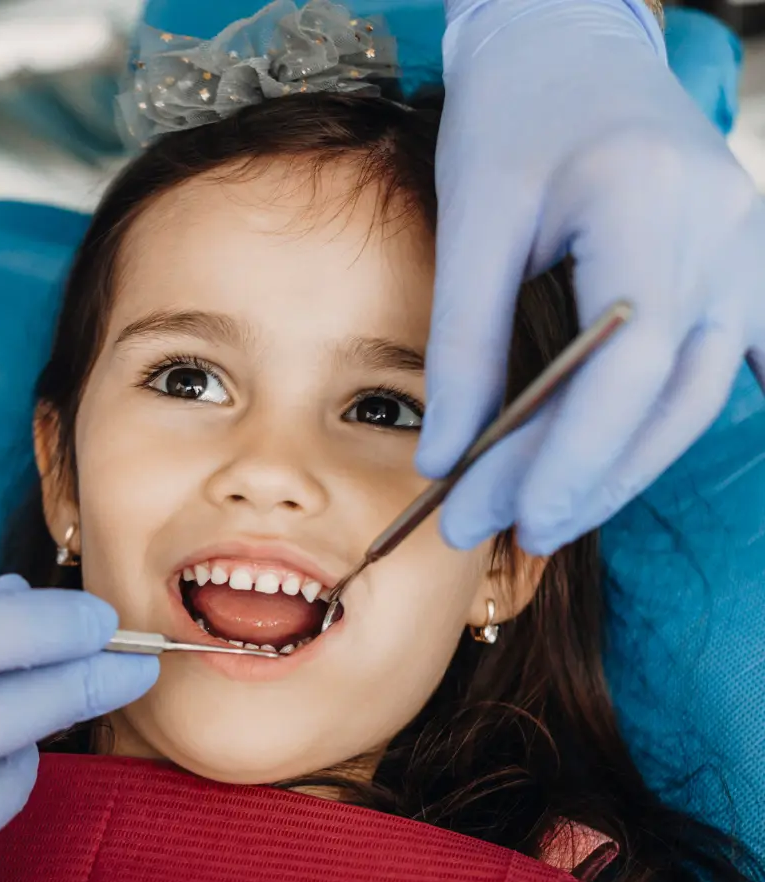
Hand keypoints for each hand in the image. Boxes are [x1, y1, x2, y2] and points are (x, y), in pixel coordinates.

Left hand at [417, 0, 764, 552]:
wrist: (568, 44)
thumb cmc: (509, 118)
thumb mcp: (470, 220)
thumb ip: (462, 342)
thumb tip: (445, 460)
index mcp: (650, 208)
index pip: (622, 369)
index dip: (565, 459)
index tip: (499, 518)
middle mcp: (722, 234)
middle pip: (664, 401)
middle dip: (582, 481)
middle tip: (505, 534)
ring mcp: (745, 251)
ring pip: (694, 399)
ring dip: (621, 469)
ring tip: (545, 515)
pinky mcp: (739, 264)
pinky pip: (729, 365)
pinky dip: (674, 425)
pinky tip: (638, 470)